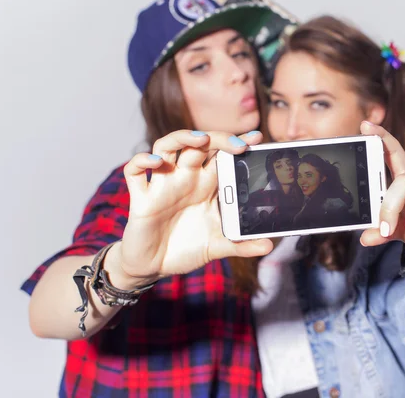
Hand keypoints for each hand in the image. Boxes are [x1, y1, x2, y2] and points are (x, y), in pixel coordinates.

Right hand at [115, 130, 272, 285]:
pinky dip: (142, 161)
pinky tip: (156, 162)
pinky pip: (134, 171)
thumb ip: (242, 245)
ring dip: (182, 138)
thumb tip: (269, 245)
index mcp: (206, 186)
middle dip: (218, 138)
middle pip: (199, 145)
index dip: (237, 143)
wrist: (153, 267)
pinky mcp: (141, 198)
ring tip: (201, 139)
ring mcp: (162, 185)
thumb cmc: (186, 249)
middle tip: (238, 144)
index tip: (257, 137)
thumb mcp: (218, 247)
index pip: (222, 156)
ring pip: (167, 147)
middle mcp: (185, 179)